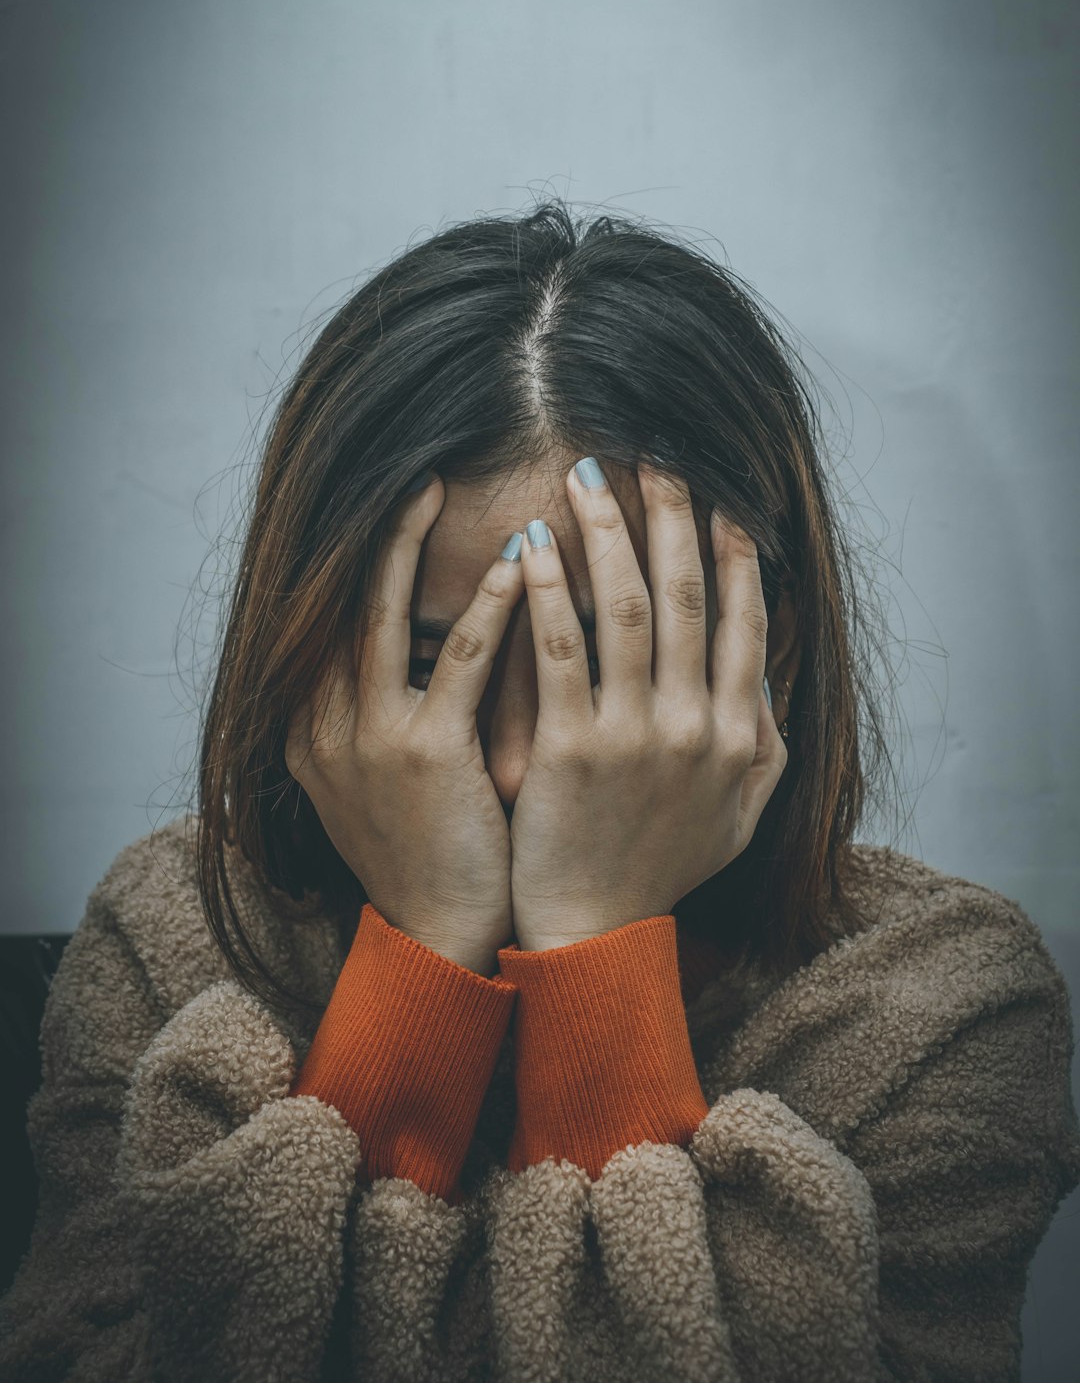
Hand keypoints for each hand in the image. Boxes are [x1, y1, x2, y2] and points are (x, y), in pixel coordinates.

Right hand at [284, 475, 524, 972]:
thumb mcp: (385, 778)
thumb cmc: (432, 851)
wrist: (440, 937)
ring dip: (411, 545)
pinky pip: (457, 661)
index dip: (358, 557)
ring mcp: (367, 738)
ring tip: (439, 487)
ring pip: (382, 615)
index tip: (395, 504)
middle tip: (412, 469)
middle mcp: (325, 724)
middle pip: (341, 602)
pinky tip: (519, 562)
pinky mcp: (423, 755)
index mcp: (314, 727)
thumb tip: (422, 644)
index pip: (330, 619)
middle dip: (374, 533)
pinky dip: (487, 607)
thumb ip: (388, 710)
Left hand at [509, 459, 787, 949]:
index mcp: (739, 734)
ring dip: (608, 533)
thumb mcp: (737, 814)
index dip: (733, 552)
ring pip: (626, 607)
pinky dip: (548, 590)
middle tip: (652, 455)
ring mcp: (636, 735)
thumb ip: (763, 742)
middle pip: (686, 595)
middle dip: (671, 517)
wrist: (594, 933)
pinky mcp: (572, 748)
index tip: (719, 496)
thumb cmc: (660, 869)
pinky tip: (531, 543)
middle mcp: (697, 726)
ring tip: (586, 477)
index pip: (743, 620)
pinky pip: (560, 649)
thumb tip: (765, 670)